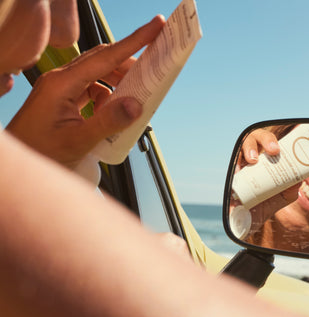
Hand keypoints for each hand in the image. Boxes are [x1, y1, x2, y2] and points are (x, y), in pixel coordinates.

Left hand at [6, 15, 165, 168]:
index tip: (154, 29)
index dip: (133, 42)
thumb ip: (108, 122)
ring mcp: (60, 90)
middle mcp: (60, 81)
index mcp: (62, 84)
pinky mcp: (61, 101)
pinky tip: (110, 114)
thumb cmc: (39, 152)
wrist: (22, 161)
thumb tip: (136, 106)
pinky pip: (90, 91)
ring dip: (117, 84)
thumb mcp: (78, 141)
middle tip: (151, 70)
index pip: (105, 57)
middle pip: (102, 61)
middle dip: (128, 64)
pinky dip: (106, 99)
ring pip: (96, 76)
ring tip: (133, 98)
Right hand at [231, 128, 300, 236]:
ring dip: (248, 148)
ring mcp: (241, 166)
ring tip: (253, 160)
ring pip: (242, 147)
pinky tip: (239, 171)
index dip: (273, 139)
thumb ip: (292, 188)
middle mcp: (253, 158)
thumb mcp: (284, 197)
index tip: (278, 149)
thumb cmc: (268, 204)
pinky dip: (235, 167)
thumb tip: (299, 179)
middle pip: (255, 137)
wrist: (252, 222)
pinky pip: (231, 167)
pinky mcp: (231, 177)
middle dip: (264, 139)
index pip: (269, 140)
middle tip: (273, 151)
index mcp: (267, 158)